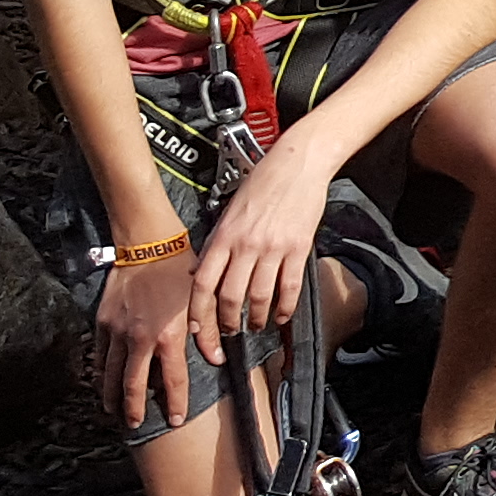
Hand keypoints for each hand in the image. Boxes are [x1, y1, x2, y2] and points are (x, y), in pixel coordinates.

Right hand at [91, 243, 210, 429]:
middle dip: (134, 408)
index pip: (172, 380)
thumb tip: (218, 358)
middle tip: (135, 424)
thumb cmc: (179, 269)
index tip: (176, 419)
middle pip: (133, 385)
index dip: (175, 402)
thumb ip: (207, 332)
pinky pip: (98, 354)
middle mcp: (139, 339)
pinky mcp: (102, 321)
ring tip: (113, 411)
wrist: (148, 245)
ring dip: (112, 395)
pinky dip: (99, 371)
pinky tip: (101, 380)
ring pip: (111, 373)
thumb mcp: (200, 300)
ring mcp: (117, 331)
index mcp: (167, 336)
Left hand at [188, 142, 330, 352]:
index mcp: (224, 235)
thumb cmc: (262, 182)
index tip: (197, 330)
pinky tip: (282, 314)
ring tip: (255, 325)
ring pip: (259, 296)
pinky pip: (290, 286)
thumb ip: (216, 243)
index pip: (203, 283)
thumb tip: (199, 273)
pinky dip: (286, 307)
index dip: (198, 312)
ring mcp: (273, 247)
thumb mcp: (228, 210)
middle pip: (230, 296)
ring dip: (255, 318)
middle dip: (227, 322)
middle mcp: (246, 244)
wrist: (297, 163)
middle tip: (229, 332)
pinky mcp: (298, 247)